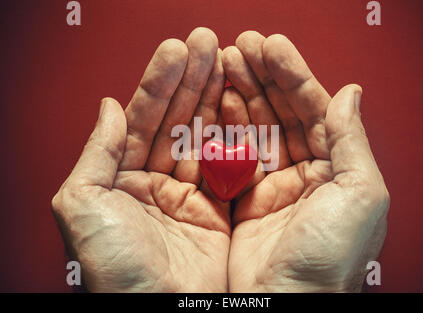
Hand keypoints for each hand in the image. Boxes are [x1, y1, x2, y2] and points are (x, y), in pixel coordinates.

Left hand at [52, 28, 229, 291]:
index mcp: (121, 180)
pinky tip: (239, 104)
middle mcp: (155, 184)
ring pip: (204, 136)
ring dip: (214, 98)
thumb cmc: (115, 269)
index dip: (160, 83)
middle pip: (176, 121)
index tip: (178, 50)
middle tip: (206, 44)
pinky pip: (228, 165)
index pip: (143, 119)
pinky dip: (235, 135)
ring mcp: (189, 196)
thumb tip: (110, 107)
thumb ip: (97, 152)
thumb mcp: (85, 204)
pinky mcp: (219, 212)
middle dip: (191, 80)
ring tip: (225, 61)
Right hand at [222, 32, 389, 291]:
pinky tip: (216, 101)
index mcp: (337, 170)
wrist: (286, 304)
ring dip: (241, 94)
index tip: (271, 46)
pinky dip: (224, 126)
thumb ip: (352, 140)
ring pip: (255, 127)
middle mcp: (305, 174)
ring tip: (226, 63)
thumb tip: (349, 93)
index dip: (293, 75)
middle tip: (242, 46)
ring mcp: (272, 184)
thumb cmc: (329, 258)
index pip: (314, 109)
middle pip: (281, 112)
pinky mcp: (243, 198)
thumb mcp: (359, 193)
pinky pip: (233, 153)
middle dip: (262, 77)